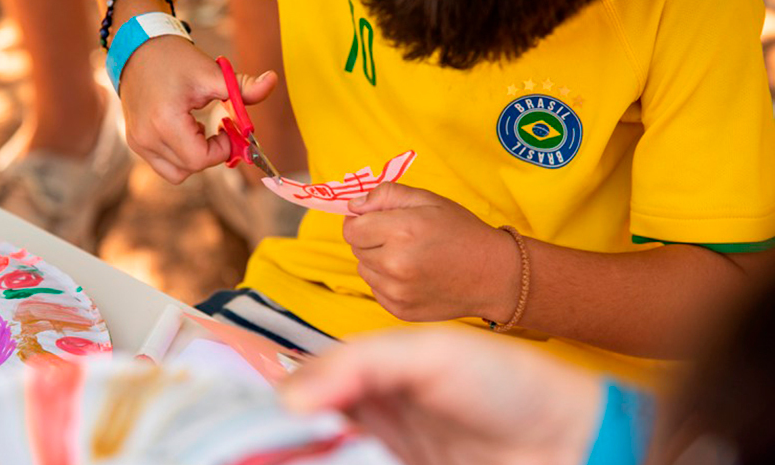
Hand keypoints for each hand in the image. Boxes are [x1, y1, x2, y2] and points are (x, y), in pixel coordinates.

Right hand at [118, 34, 277, 183]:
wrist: (138, 48)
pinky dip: (181, 155)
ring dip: (196, 157)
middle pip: (191, 168)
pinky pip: (165, 165)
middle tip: (221, 128)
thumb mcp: (213, 72)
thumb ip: (243, 87)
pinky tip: (187, 130)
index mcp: (164, 122)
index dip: (222, 149)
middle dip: (213, 152)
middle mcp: (146, 137)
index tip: (228, 128)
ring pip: (178, 173)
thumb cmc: (176, 59)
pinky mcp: (135, 142)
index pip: (200, 159)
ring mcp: (138, 142)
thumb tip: (273, 81)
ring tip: (200, 129)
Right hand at [281, 329, 601, 464]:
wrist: (568, 439)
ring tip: (268, 459)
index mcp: (373, 373)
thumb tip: (287, 397)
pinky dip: (329, 464)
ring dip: (298, 456)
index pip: (306, 385)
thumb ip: (358, 364)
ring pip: (324, 454)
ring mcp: (387, 452)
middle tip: (250, 448)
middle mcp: (374, 414)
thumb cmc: (505, 381)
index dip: (275, 400)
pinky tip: (303, 462)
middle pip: (306, 429)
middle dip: (276, 438)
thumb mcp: (428, 353)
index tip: (239, 417)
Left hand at [342, 182, 518, 321]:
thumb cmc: (462, 232)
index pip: (351, 229)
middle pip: (355, 248)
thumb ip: (387, 195)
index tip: (375, 219)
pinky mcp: (399, 310)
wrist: (493, 275)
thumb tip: (354, 205)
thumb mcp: (428, 200)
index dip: (360, 221)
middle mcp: (394, 264)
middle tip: (400, 236)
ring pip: (364, 270)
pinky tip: (413, 274)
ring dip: (377, 261)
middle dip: (371, 239)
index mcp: (401, 232)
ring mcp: (396, 292)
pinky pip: (376, 289)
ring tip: (409, 256)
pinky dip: (387, 281)